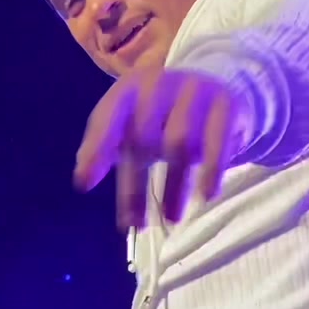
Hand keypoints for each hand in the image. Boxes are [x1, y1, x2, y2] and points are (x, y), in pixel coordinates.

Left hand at [74, 67, 236, 230]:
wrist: (220, 87)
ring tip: (170, 218)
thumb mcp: (132, 124)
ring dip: (174, 186)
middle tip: (134, 223)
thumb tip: (82, 181)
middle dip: (136, 186)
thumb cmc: (165, 114)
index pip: (107, 117)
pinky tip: (206, 195)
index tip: (84, 184)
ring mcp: (195, 92)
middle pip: (143, 139)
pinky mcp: (226, 105)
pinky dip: (211, 170)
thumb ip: (106, 148)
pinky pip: (217, 142)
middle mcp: (161, 85)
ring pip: (179, 144)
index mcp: (130, 88)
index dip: (95, 150)